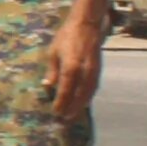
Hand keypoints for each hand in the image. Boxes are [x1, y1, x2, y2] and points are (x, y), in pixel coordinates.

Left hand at [44, 8, 105, 122]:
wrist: (87, 25)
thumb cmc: (66, 37)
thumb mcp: (53, 52)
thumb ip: (52, 70)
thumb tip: (47, 86)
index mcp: (71, 67)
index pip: (66, 90)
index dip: (61, 103)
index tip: (55, 112)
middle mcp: (84, 71)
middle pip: (79, 95)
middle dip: (72, 108)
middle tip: (65, 120)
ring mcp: (94, 71)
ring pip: (89, 93)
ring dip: (81, 105)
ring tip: (74, 115)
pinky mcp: (99, 69)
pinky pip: (94, 87)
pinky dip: (88, 97)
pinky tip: (83, 102)